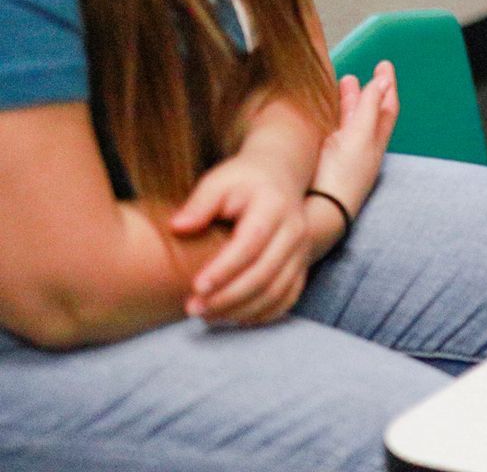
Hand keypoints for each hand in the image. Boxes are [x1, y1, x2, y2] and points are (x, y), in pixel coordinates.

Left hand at [171, 148, 311, 325]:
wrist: (280, 175)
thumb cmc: (243, 181)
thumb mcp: (219, 181)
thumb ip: (199, 203)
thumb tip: (178, 227)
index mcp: (274, 207)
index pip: (251, 244)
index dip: (225, 269)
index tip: (196, 286)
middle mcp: (294, 231)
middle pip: (265, 273)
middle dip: (228, 297)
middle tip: (193, 308)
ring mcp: (302, 250)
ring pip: (277, 291)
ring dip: (241, 309)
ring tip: (206, 315)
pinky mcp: (301, 265)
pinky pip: (286, 298)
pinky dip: (261, 314)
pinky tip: (233, 317)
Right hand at [312, 61, 398, 218]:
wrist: (316, 211)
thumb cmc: (342, 177)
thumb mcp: (359, 137)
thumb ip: (368, 109)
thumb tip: (382, 82)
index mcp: (374, 141)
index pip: (386, 107)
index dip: (387, 86)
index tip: (384, 65)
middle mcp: (360, 146)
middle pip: (368, 111)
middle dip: (367, 90)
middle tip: (364, 72)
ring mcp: (340, 152)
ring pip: (349, 119)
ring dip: (348, 99)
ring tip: (345, 80)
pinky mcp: (321, 157)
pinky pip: (331, 129)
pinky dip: (331, 114)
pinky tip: (323, 106)